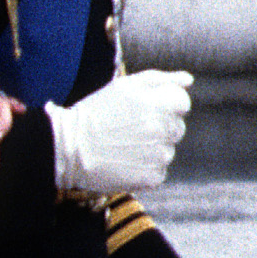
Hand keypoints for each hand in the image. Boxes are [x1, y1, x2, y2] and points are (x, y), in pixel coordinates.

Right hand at [49, 69, 191, 197]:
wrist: (69, 147)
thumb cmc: (95, 113)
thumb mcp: (124, 86)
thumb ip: (161, 79)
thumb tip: (188, 80)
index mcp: (160, 104)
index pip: (182, 103)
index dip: (163, 105)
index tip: (142, 110)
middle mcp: (164, 130)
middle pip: (176, 128)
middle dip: (159, 126)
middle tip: (129, 128)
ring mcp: (159, 156)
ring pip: (167, 150)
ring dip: (151, 148)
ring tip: (124, 145)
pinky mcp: (152, 177)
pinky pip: (158, 170)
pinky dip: (145, 167)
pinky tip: (124, 161)